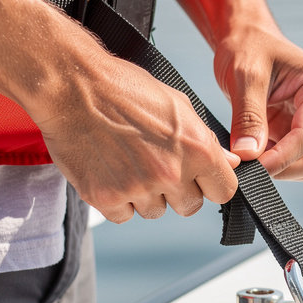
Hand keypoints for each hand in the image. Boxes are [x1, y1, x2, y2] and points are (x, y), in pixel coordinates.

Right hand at [29, 45, 240, 223]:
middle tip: (155, 164)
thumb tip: (230, 163)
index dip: (212, 185)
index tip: (200, 179)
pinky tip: (109, 171)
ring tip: (127, 162)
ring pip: (155, 211)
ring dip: (145, 195)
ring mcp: (138, 188)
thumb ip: (205, 139)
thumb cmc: (124, 88)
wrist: (71, 86)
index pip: (223, 192)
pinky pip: (123, 215)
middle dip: (177, 191)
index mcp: (197, 149)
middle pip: (189, 206)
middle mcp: (171, 172)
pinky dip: (116, 200)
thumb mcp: (177, 105)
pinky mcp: (105, 197)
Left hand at [214, 24, 302, 180]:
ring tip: (251, 156)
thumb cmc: (249, 47)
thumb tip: (249, 154)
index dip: (282, 158)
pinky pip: (298, 162)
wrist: (247, 39)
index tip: (253, 167)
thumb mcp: (244, 75)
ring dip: (284, 170)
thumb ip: (248, 115)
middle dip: (288, 168)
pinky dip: (278, 166)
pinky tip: (256, 153)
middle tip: (252, 169)